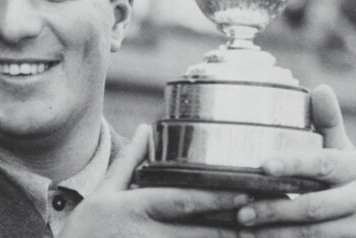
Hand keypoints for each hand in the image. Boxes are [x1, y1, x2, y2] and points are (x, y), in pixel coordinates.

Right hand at [61, 124, 250, 237]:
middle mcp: (146, 236)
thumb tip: (148, 128)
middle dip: (235, 225)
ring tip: (260, 235)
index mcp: (134, 208)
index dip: (216, 198)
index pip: (182, 201)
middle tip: (268, 217)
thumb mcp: (104, 192)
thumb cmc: (86, 230)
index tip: (246, 192)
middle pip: (200, 233)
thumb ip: (129, 161)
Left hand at [235, 85, 355, 237]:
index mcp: (355, 166)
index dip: (291, 163)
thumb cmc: (344, 177)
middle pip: (312, 206)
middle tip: (242, 211)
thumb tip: (320, 88)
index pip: (320, 163)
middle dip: (274, 209)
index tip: (262, 165)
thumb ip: (327, 123)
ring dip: (276, 233)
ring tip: (246, 228)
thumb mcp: (340, 151)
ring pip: (314, 233)